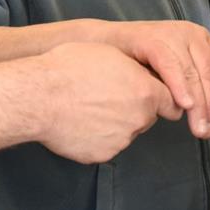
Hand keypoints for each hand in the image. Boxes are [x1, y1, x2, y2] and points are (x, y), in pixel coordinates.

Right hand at [29, 42, 175, 162]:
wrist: (39, 97)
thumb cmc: (68, 69)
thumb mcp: (108, 54)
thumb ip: (133, 70)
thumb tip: (139, 75)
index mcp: (144, 91)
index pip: (170, 101)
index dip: (163, 99)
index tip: (159, 101)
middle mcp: (138, 118)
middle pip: (146, 117)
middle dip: (134, 110)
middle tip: (109, 98)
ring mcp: (121, 140)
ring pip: (126, 132)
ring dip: (115, 124)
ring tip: (88, 109)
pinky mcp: (102, 155)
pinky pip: (106, 146)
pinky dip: (97, 138)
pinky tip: (79, 123)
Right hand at [100, 20, 209, 139]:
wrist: (103, 46)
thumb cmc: (137, 62)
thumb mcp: (173, 76)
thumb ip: (190, 90)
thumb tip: (204, 117)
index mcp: (201, 41)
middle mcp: (191, 35)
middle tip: (207, 129)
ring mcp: (172, 34)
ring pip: (194, 73)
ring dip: (198, 104)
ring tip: (196, 125)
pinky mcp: (152, 38)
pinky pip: (171, 65)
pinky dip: (180, 86)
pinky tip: (182, 104)